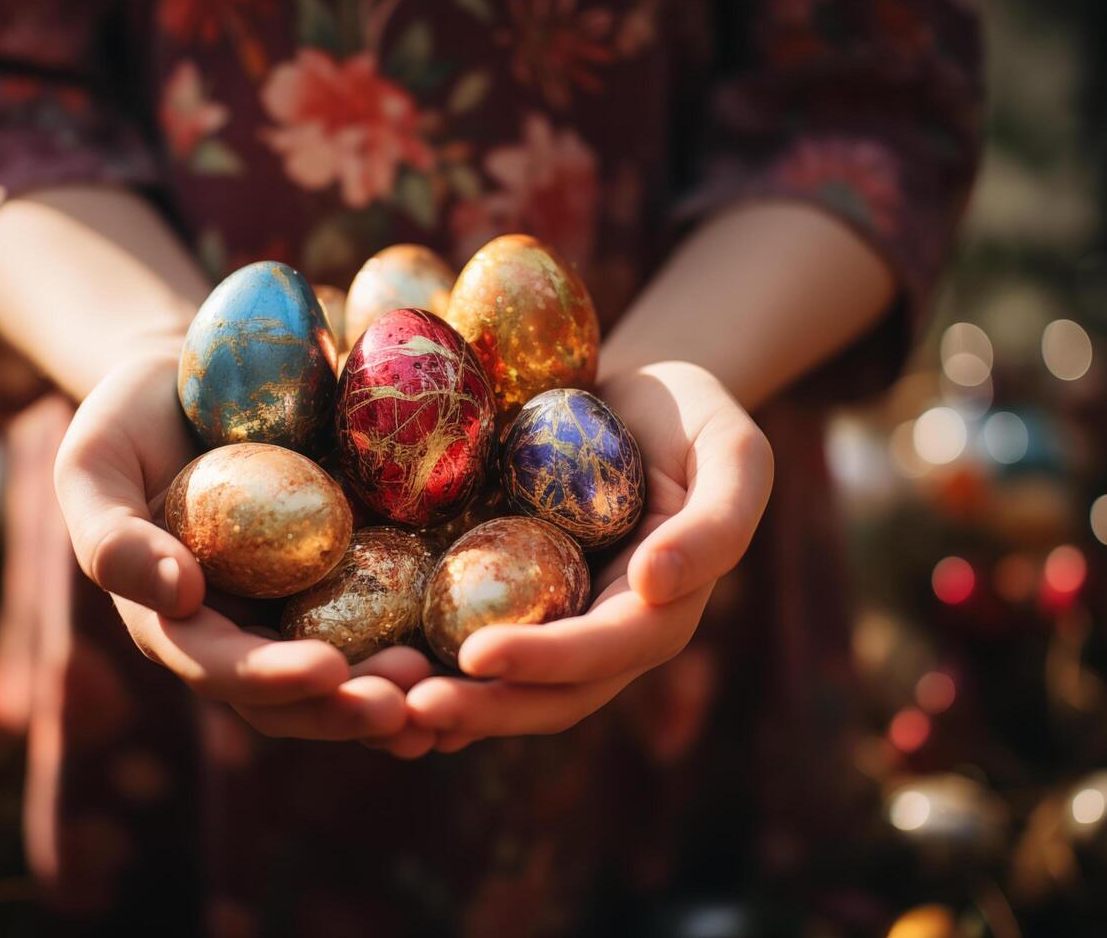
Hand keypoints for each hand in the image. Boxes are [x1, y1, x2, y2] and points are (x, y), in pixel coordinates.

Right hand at [54, 353, 434, 742]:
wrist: (192, 372)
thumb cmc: (129, 416)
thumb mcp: (90, 463)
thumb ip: (110, 537)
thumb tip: (180, 596)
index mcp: (180, 621)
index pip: (222, 668)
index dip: (271, 679)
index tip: (326, 670)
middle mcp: (246, 629)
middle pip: (298, 697)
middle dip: (350, 709)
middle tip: (409, 704)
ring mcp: (302, 607)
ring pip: (354, 676)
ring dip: (402, 695)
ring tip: (455, 695)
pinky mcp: (356, 573)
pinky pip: (395, 618)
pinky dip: (433, 645)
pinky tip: (482, 649)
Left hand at [405, 362, 773, 750]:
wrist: (642, 396)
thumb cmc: (695, 416)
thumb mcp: (737, 454)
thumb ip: (718, 522)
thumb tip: (656, 586)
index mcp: (659, 613)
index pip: (602, 651)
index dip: (545, 662)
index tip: (480, 656)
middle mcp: (602, 635)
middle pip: (544, 695)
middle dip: (480, 709)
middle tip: (410, 707)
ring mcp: (553, 623)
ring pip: (499, 687)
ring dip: (442, 705)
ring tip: (378, 704)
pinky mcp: (509, 599)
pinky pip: (464, 642)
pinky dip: (425, 666)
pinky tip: (369, 670)